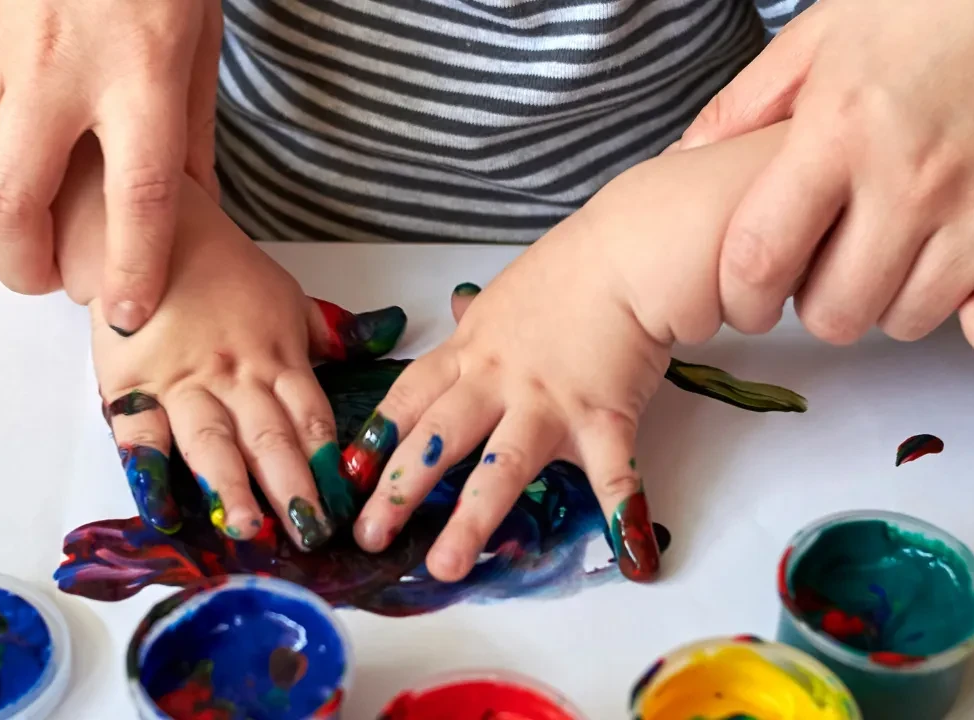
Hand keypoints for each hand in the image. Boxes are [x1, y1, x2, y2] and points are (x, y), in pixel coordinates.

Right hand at [0, 0, 221, 333]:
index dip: (131, 272)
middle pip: (18, 199)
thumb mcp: (199, 43)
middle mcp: (60, 64)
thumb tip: (197, 217)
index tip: (124, 313)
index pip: (141, 201)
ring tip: (8, 243)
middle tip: (47, 280)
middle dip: (26, 265)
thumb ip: (192, 135)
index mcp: (142, 72)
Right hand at [94, 188, 405, 548]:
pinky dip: (149, 471)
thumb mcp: (284, 295)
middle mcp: (236, 375)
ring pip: (211, 438)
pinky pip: (141, 433)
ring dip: (229, 485)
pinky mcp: (132, 384)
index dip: (329, 463)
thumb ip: (325, 333)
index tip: (348, 506)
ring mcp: (183, 382)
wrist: (146, 228)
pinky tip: (163, 510)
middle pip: (269, 436)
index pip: (311, 417)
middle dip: (291, 487)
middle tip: (309, 531)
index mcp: (278, 358)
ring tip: (247, 527)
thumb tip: (384, 337)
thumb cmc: (218, 267)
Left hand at [342, 212, 689, 583]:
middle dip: (398, 492)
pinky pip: (612, 471)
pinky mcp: (603, 417)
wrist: (628, 256)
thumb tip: (455, 309)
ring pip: (501, 466)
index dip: (374, 442)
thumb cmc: (569, 272)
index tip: (345, 479)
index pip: (408, 401)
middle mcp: (498, 382)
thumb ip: (477, 321)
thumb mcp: (504, 294)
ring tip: (446, 568)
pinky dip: (622, 513)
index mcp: (469, 353)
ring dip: (472, 521)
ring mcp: (547, 403)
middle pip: (437, 440)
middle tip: (368, 537)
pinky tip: (627, 555)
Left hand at [679, 0, 973, 353]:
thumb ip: (746, 104)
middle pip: (836, 311)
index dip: (743, 294)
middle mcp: (910, 177)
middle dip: (816, 303)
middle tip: (826, 268)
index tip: (749, 293)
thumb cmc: (929, 5)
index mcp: (838, 133)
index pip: (760, 258)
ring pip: (909, 319)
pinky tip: (967, 292)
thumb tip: (684, 155)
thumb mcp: (821, 35)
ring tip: (891, 260)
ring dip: (889, 305)